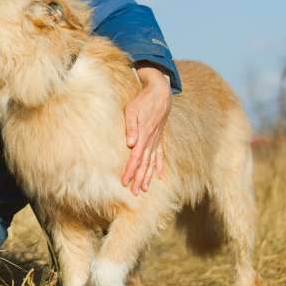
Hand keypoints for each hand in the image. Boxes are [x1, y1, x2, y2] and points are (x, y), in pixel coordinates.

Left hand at [122, 66, 171, 194]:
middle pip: (144, 164)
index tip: (125, 182)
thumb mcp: (132, 110)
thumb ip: (131, 127)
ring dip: (148, 176)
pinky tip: (159, 176)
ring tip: (144, 189)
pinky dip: (159, 166)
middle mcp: (151, 140)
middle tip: (134, 193)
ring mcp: (157, 139)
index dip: (130, 171)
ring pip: (152, 162)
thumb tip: (130, 143)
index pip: (136, 158)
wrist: (160, 92)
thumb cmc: (142, 100)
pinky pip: (160, 154)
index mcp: (144, 135)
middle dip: (139, 179)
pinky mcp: (159, 137)